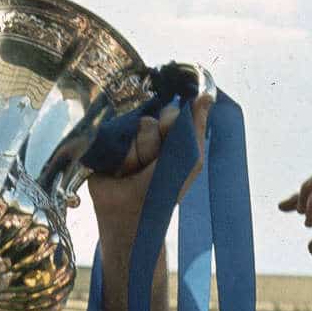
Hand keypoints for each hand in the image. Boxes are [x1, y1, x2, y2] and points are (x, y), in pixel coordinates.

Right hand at [88, 95, 212, 237]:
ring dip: (136, 156)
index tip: (168, 145)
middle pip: (150, 120)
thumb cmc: (165, 190)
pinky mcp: (105, 145)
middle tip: (150, 165)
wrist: (131, 214)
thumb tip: (206, 96)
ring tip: (133, 172)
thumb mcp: (190, 160)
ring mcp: (124, 138)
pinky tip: (119, 171)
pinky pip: (112, 136)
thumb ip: (197, 128)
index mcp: (168, 134)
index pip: (170, 112)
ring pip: (130, 130)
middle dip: (152, 146)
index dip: (170, 126)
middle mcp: (145, 133)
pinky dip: (120, 157)